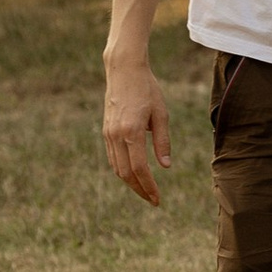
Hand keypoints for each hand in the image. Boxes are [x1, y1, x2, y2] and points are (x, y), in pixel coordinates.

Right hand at [103, 54, 171, 206]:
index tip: (158, 198)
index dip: (149, 186)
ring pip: (117, 168)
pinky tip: (134, 174)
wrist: (124, 71)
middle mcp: (116, 135)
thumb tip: (165, 166)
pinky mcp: (106, 131)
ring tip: (145, 190)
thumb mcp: (161, 114)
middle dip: (139, 189)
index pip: (139, 168)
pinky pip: (112, 158)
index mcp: (132, 131)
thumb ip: (162, 141)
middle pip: (126, 173)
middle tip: (153, 200)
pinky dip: (122, 170)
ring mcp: (108, 134)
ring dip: (130, 182)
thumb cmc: (147, 90)